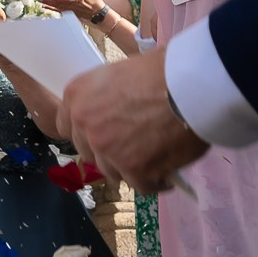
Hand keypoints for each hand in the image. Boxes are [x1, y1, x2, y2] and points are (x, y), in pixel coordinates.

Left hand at [39, 0, 110, 21]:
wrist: (100, 16)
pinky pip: (60, 12)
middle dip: (48, 1)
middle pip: (59, 4)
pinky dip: (52, 10)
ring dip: (48, 6)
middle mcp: (73, 6)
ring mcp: (72, 11)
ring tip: (40, 3)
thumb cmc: (97, 1)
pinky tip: (46, 8)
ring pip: (58, 9)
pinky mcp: (71, 15)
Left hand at [54, 47, 209, 190]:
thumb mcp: (120, 74)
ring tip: (154, 159)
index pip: (67, 127)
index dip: (87, 133)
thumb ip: (106, 98)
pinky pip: (141, 185)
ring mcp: (107, 149)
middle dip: (110, 153)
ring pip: (113, 171)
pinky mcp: (132, 169)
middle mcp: (84, 124)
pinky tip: (166, 174)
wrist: (189, 84)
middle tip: (135, 147)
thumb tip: (115, 114)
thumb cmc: (162, 70)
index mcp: (77, 96)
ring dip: (131, 169)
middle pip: (90, 152)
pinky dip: (155, 182)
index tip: (104, 135)